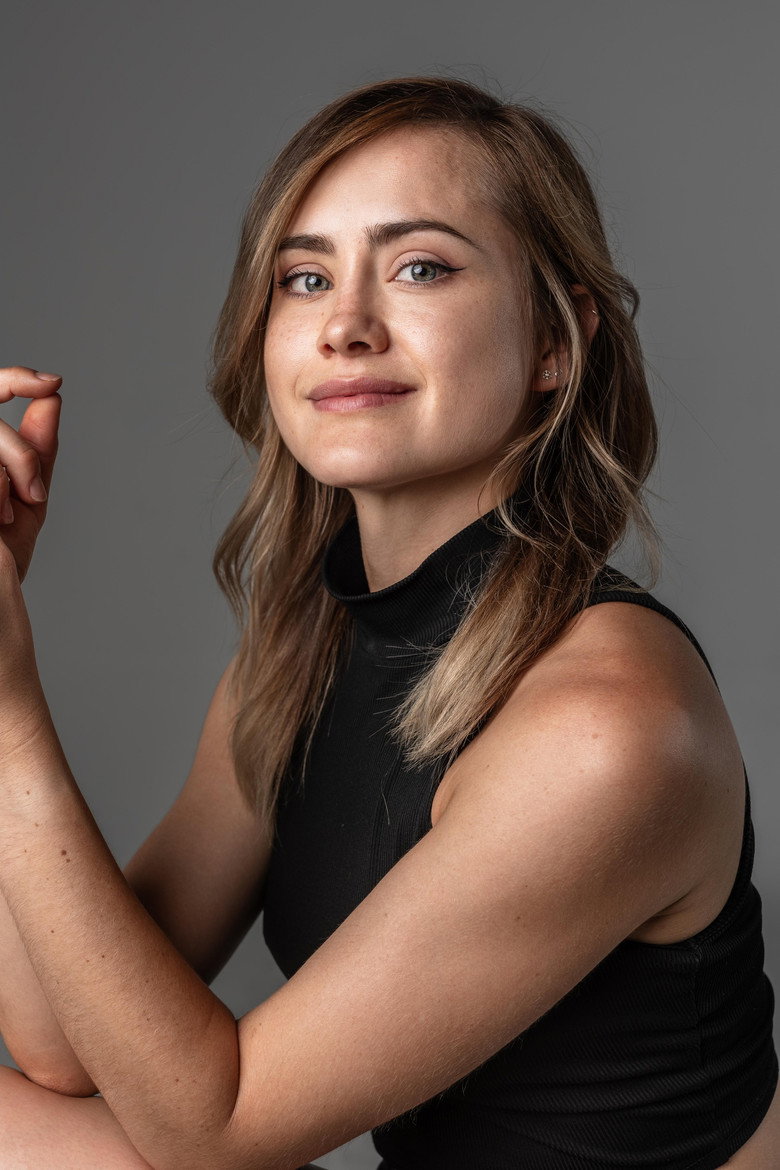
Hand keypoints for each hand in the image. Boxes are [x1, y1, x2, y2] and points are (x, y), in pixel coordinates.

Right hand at [0, 366, 62, 584]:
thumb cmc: (0, 553)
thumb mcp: (24, 498)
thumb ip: (35, 450)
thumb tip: (51, 402)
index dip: (16, 378)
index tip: (53, 385)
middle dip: (22, 449)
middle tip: (35, 489)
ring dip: (17, 473)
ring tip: (7, 517)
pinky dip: (1, 495)